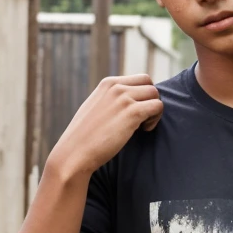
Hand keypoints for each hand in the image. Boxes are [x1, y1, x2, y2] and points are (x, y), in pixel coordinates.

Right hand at [48, 73, 162, 179]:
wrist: (75, 152)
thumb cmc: (85, 137)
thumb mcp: (95, 109)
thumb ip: (110, 101)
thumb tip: (126, 103)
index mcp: (108, 84)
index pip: (139, 79)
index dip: (143, 96)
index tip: (135, 112)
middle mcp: (116, 87)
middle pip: (149, 83)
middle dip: (151, 100)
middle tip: (143, 119)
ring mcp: (124, 98)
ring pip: (155, 94)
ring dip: (154, 110)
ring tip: (143, 126)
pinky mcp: (132, 113)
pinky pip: (157, 107)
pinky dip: (155, 119)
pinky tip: (144, 130)